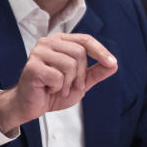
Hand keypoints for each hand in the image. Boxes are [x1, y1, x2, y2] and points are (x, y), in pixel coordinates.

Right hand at [0, 33, 116, 134]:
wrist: (31, 106)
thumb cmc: (53, 91)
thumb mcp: (80, 82)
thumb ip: (96, 72)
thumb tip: (114, 65)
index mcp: (61, 41)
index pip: (85, 40)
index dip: (101, 51)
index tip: (112, 63)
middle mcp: (48, 42)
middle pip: (79, 52)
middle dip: (80, 75)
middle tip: (72, 86)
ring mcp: (38, 52)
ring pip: (69, 64)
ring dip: (68, 83)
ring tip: (58, 88)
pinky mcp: (32, 66)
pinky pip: (57, 76)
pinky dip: (57, 88)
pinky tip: (48, 89)